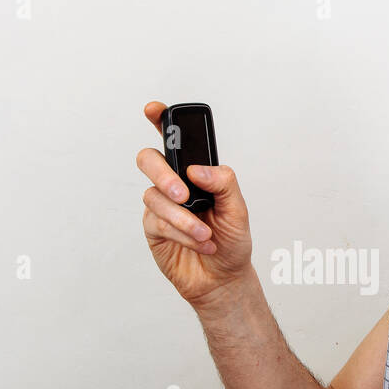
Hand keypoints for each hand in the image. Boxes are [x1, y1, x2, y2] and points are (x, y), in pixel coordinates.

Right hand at [136, 101, 254, 307]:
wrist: (223, 279)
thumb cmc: (232, 242)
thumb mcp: (238, 209)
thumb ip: (223, 182)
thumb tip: (197, 169)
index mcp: (195, 172)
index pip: (174, 141)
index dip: (161, 121)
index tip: (154, 109)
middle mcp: (174, 184)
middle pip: (150, 160)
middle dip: (162, 174)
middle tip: (182, 193)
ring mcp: (161, 205)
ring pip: (154, 196)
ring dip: (182, 218)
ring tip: (205, 234)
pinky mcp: (153, 228)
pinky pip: (157, 222)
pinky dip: (181, 233)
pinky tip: (199, 242)